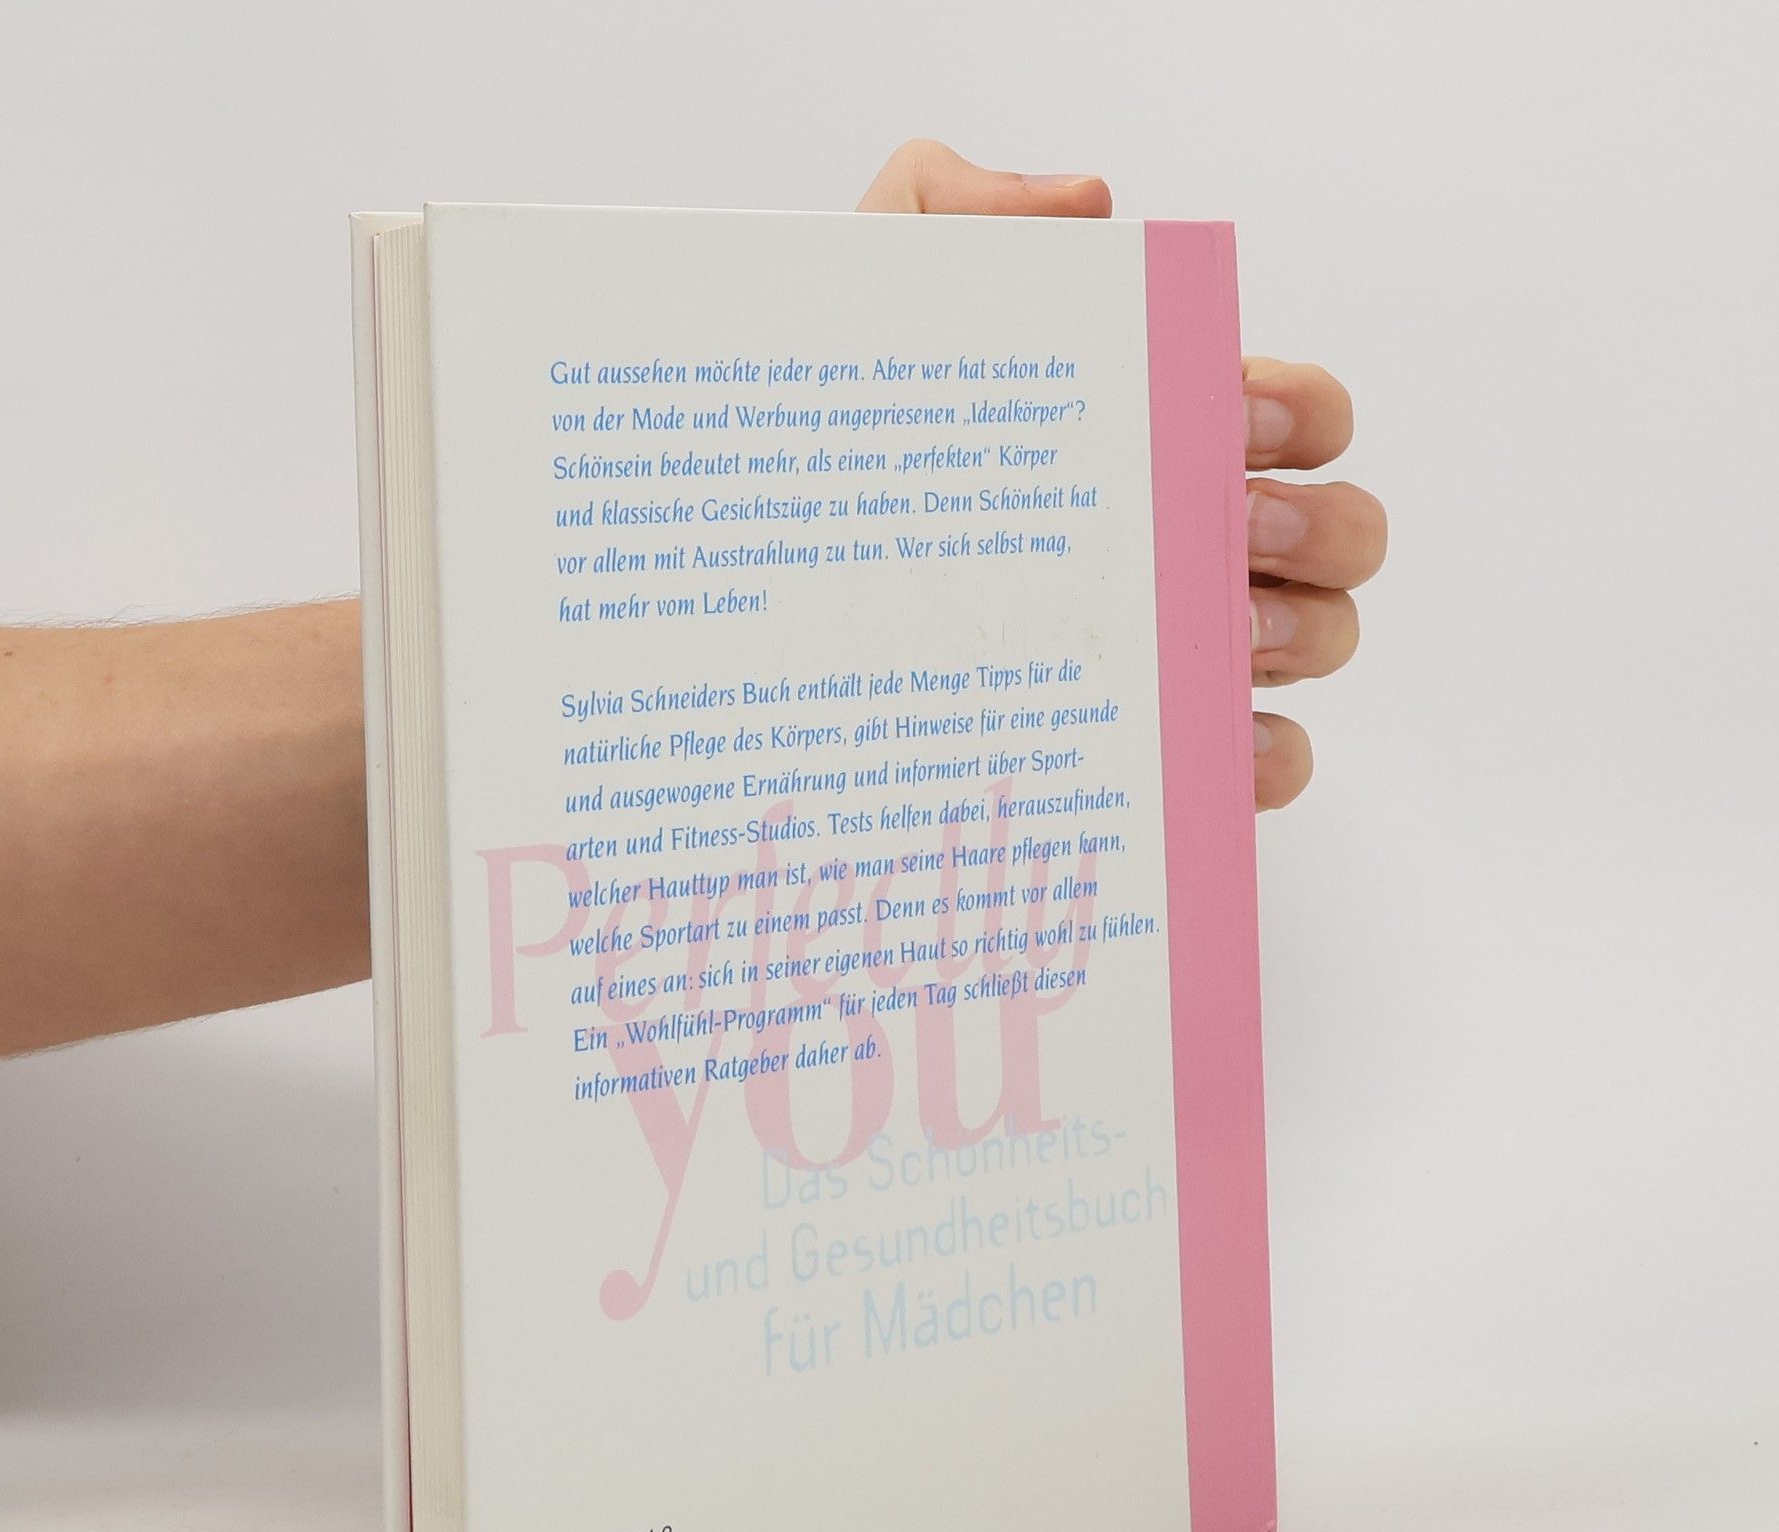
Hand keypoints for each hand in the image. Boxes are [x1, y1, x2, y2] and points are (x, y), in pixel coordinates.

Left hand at [858, 140, 1385, 810]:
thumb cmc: (827, 455)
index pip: (1296, 412)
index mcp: (1153, 440)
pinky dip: (1264, 758)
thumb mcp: (868, 309)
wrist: (749, 583)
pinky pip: (1264, 765)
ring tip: (1213, 636)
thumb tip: (1087, 207)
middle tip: (1228, 530)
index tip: (1230, 409)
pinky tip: (1208, 743)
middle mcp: (1187, 544)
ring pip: (1323, 639)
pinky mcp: (1158, 752)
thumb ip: (954, 212)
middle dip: (1314, 525)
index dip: (1298, 408)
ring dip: (1299, 632)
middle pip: (1341, 531)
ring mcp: (1182, 653)